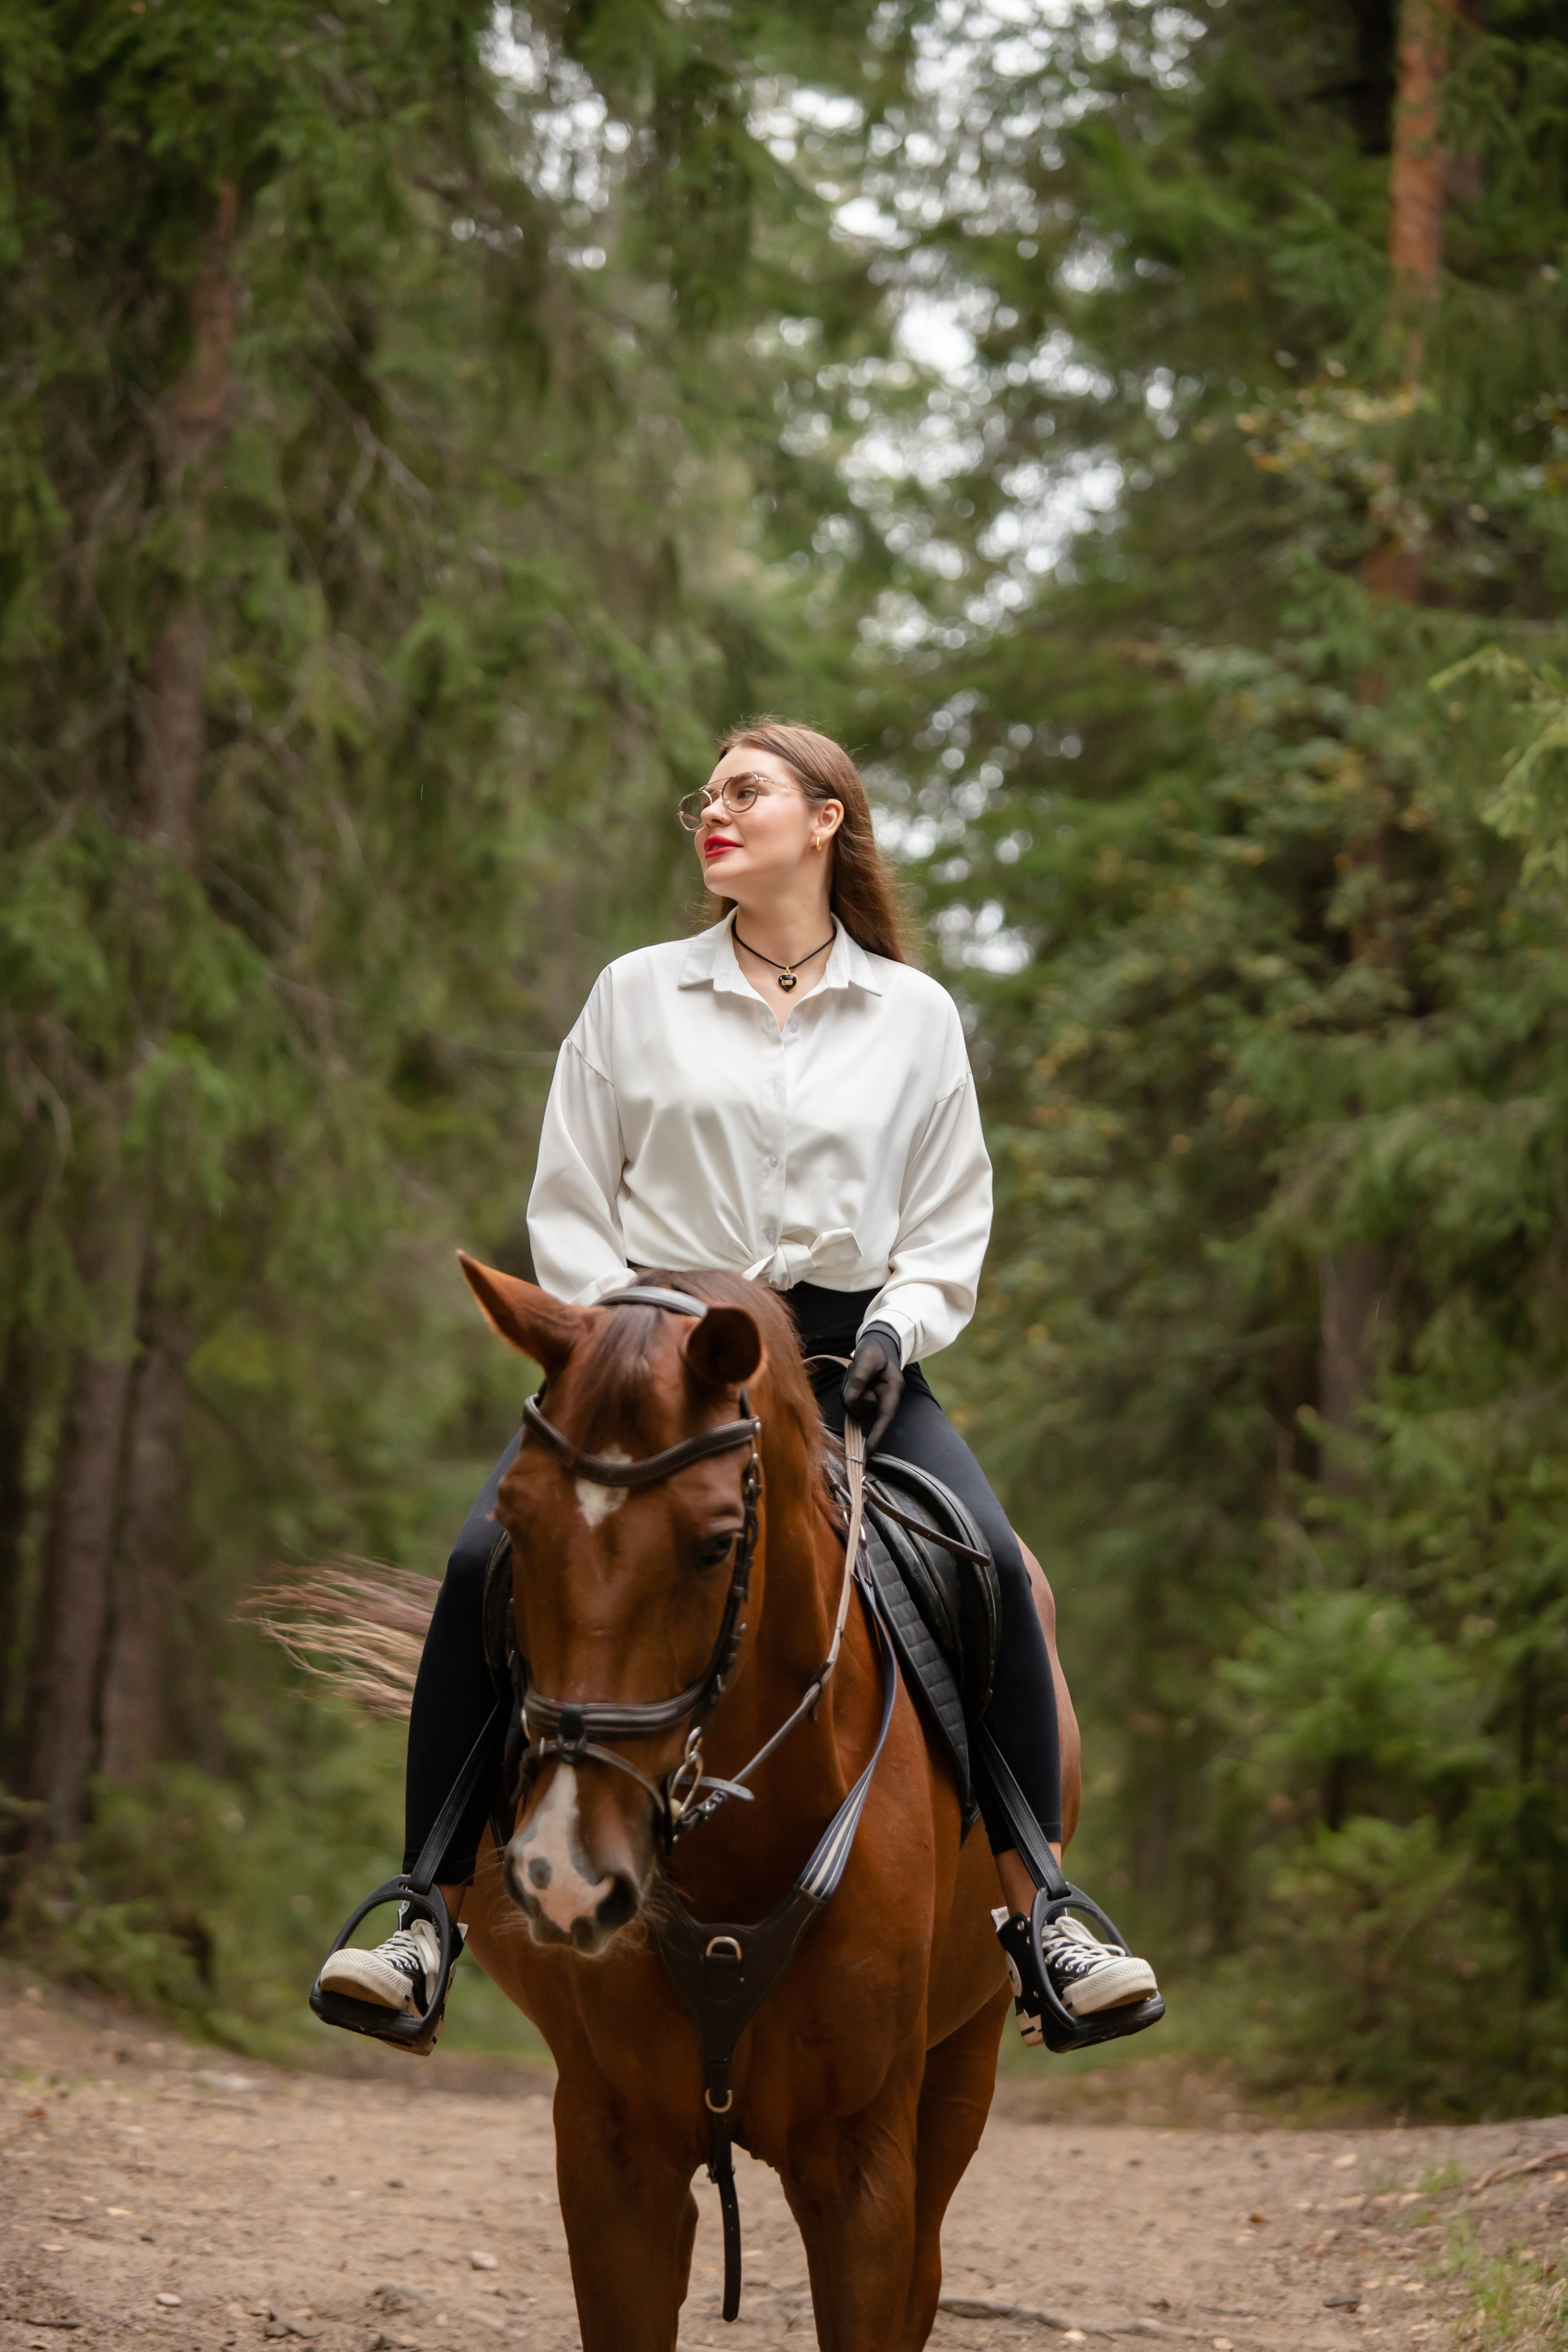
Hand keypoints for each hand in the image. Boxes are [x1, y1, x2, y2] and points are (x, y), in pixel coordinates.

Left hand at [841, 1323, 903, 1454]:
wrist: (878, 1344)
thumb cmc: (875, 1350)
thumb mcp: (867, 1359)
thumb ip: (859, 1379)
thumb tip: (850, 1400)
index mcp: (893, 1390)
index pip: (885, 1416)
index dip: (877, 1434)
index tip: (869, 1451)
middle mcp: (885, 1399)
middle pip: (861, 1409)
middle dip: (853, 1394)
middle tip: (856, 1371)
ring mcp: (874, 1401)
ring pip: (852, 1406)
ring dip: (848, 1390)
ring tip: (856, 1372)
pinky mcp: (865, 1400)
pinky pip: (848, 1401)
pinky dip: (846, 1390)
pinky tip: (853, 1377)